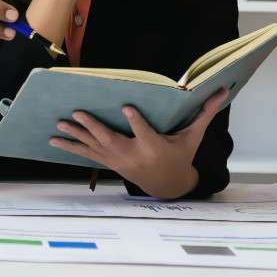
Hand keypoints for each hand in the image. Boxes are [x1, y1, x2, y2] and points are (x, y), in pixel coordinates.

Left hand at [48, 90, 227, 200]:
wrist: (168, 185)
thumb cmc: (180, 155)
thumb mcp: (192, 137)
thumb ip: (204, 114)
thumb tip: (223, 91)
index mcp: (155, 147)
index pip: (145, 133)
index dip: (136, 122)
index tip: (127, 107)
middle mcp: (134, 156)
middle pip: (112, 141)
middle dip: (94, 128)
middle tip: (78, 113)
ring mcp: (119, 161)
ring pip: (94, 148)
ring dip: (75, 137)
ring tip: (57, 126)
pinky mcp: (110, 162)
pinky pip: (87, 154)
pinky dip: (70, 146)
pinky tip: (54, 138)